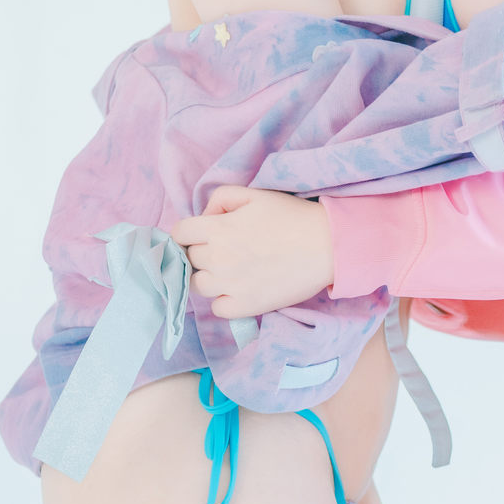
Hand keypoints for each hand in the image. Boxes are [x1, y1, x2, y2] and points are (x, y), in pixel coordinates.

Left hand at [171, 187, 337, 317]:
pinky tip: (239, 289)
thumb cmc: (291, 217)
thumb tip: (204, 217)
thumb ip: (220, 199)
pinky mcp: (245, 306)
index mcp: (217, 229)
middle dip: (201, 252)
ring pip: (198, 285)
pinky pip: (217, 308)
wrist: (326, 246)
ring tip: (231, 271)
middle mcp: (217, 258)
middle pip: (188, 259)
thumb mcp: (254, 195)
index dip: (188, 233)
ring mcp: (230, 285)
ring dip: (209, 277)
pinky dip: (224, 301)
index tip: (201, 235)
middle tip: (225, 250)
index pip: (178, 233)